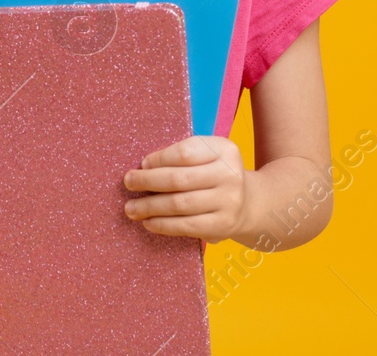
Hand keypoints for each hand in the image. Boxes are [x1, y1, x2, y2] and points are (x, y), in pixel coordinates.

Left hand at [122, 135, 248, 241]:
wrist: (248, 203)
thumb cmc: (215, 174)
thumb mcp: (207, 156)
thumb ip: (181, 156)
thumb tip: (143, 168)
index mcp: (224, 150)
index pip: (184, 153)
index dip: (159, 159)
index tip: (142, 164)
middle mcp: (229, 175)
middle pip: (179, 179)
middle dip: (148, 181)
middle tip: (128, 183)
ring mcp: (228, 202)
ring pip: (180, 204)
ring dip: (150, 206)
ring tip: (131, 208)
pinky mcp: (222, 226)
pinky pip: (186, 226)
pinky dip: (163, 225)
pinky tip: (148, 222)